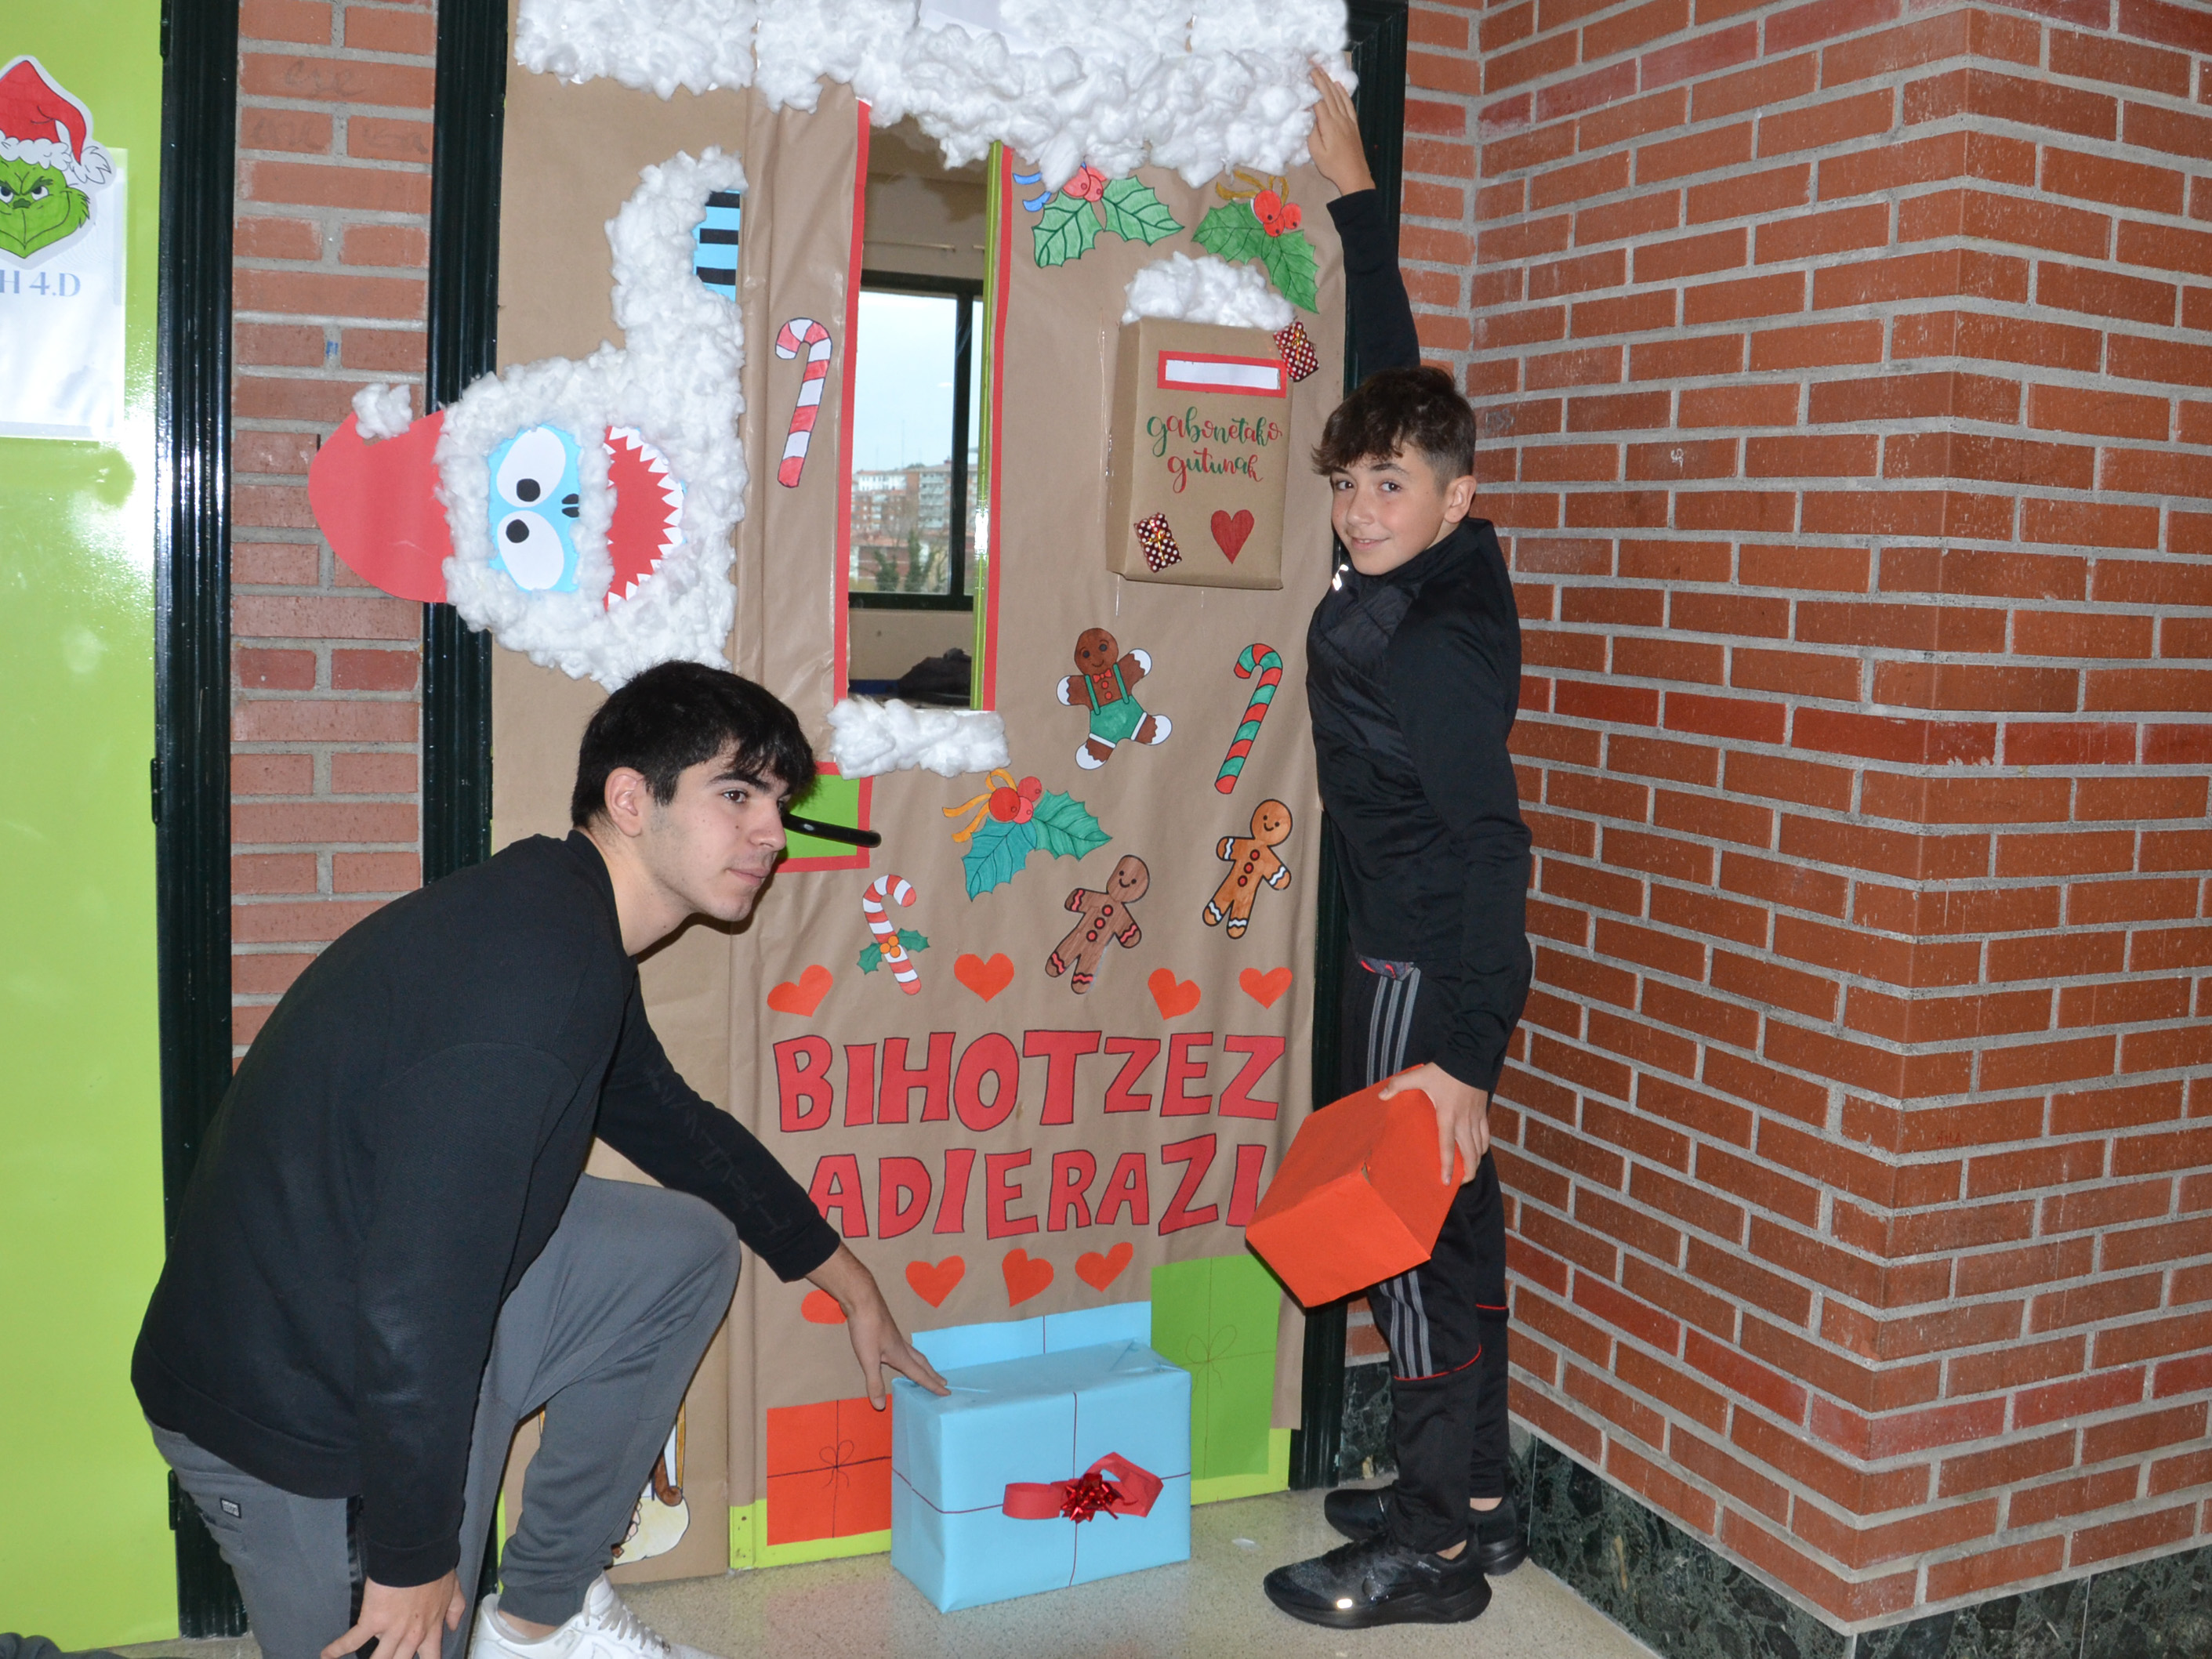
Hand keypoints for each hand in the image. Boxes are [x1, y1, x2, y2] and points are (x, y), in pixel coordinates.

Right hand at [320, 1570, 463, 1658]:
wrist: (418, 1554)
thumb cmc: (436, 1569)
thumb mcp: (454, 1590)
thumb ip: (455, 1610)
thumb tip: (453, 1627)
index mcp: (431, 1629)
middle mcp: (412, 1636)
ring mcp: (391, 1631)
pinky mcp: (371, 1621)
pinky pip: (351, 1641)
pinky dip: (336, 1649)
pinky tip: (327, 1655)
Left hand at [809, 1242, 949, 1406]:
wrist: (862, 1300)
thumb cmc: (866, 1329)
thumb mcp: (867, 1359)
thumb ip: (874, 1382)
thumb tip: (881, 1407)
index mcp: (900, 1355)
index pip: (920, 1375)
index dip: (932, 1386)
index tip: (947, 1394)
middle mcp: (902, 1347)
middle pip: (922, 1363)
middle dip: (933, 1375)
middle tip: (944, 1384)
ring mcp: (895, 1338)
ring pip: (915, 1354)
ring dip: (924, 1365)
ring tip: (929, 1371)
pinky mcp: (887, 1331)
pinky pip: (906, 1348)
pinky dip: (911, 1356)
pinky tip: (901, 1355)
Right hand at [1307, 64, 1374, 196]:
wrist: (1355, 175)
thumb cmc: (1332, 167)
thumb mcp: (1317, 153)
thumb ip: (1312, 132)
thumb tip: (1309, 114)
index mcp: (1329, 125)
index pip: (1319, 100)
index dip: (1312, 86)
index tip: (1305, 73)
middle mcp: (1340, 119)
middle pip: (1329, 94)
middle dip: (1320, 78)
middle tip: (1312, 64)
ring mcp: (1348, 120)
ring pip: (1339, 96)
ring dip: (1330, 81)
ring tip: (1322, 70)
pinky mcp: (1353, 124)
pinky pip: (1348, 103)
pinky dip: (1343, 92)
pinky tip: (1338, 85)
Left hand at [1380, 1063, 1488, 1184]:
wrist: (1470, 1057)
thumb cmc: (1444, 1069)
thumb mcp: (1419, 1076)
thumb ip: (1398, 1085)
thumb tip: (1380, 1096)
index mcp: (1447, 1115)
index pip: (1448, 1146)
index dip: (1448, 1165)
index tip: (1447, 1181)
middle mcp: (1463, 1121)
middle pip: (1470, 1153)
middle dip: (1468, 1172)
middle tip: (1461, 1183)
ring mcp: (1475, 1118)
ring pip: (1480, 1147)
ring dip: (1476, 1162)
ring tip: (1470, 1172)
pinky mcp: (1483, 1113)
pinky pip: (1486, 1136)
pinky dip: (1483, 1147)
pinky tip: (1479, 1152)